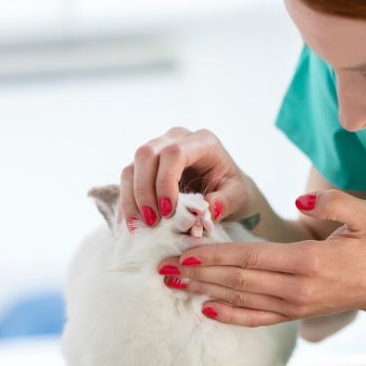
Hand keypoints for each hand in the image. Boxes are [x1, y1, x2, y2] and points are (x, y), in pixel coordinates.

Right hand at [120, 127, 251, 230]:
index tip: (168, 212)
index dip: (165, 182)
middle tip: (152, 221)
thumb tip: (208, 209)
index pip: (174, 153)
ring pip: (132, 167)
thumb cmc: (231, 189)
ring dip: (132, 199)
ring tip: (141, 226)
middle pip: (146, 154)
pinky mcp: (144, 165)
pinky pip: (127, 180)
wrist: (223, 187)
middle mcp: (175, 139)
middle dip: (144, 191)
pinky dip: (127, 203)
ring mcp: (157, 149)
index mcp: (202, 142)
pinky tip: (133, 223)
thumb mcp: (238, 196)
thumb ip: (225, 202)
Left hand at [158, 189, 365, 326]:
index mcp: (308, 261)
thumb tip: (300, 200)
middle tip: (164, 268)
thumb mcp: (365, 216)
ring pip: (240, 299)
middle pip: (237, 280)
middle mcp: (295, 288)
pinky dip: (229, 316)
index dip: (217, 255)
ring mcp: (292, 306)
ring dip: (204, 292)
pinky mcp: (292, 315)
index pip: (251, 257)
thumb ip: (334, 203)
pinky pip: (255, 318)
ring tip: (173, 284)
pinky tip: (206, 310)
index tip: (186, 252)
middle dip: (198, 274)